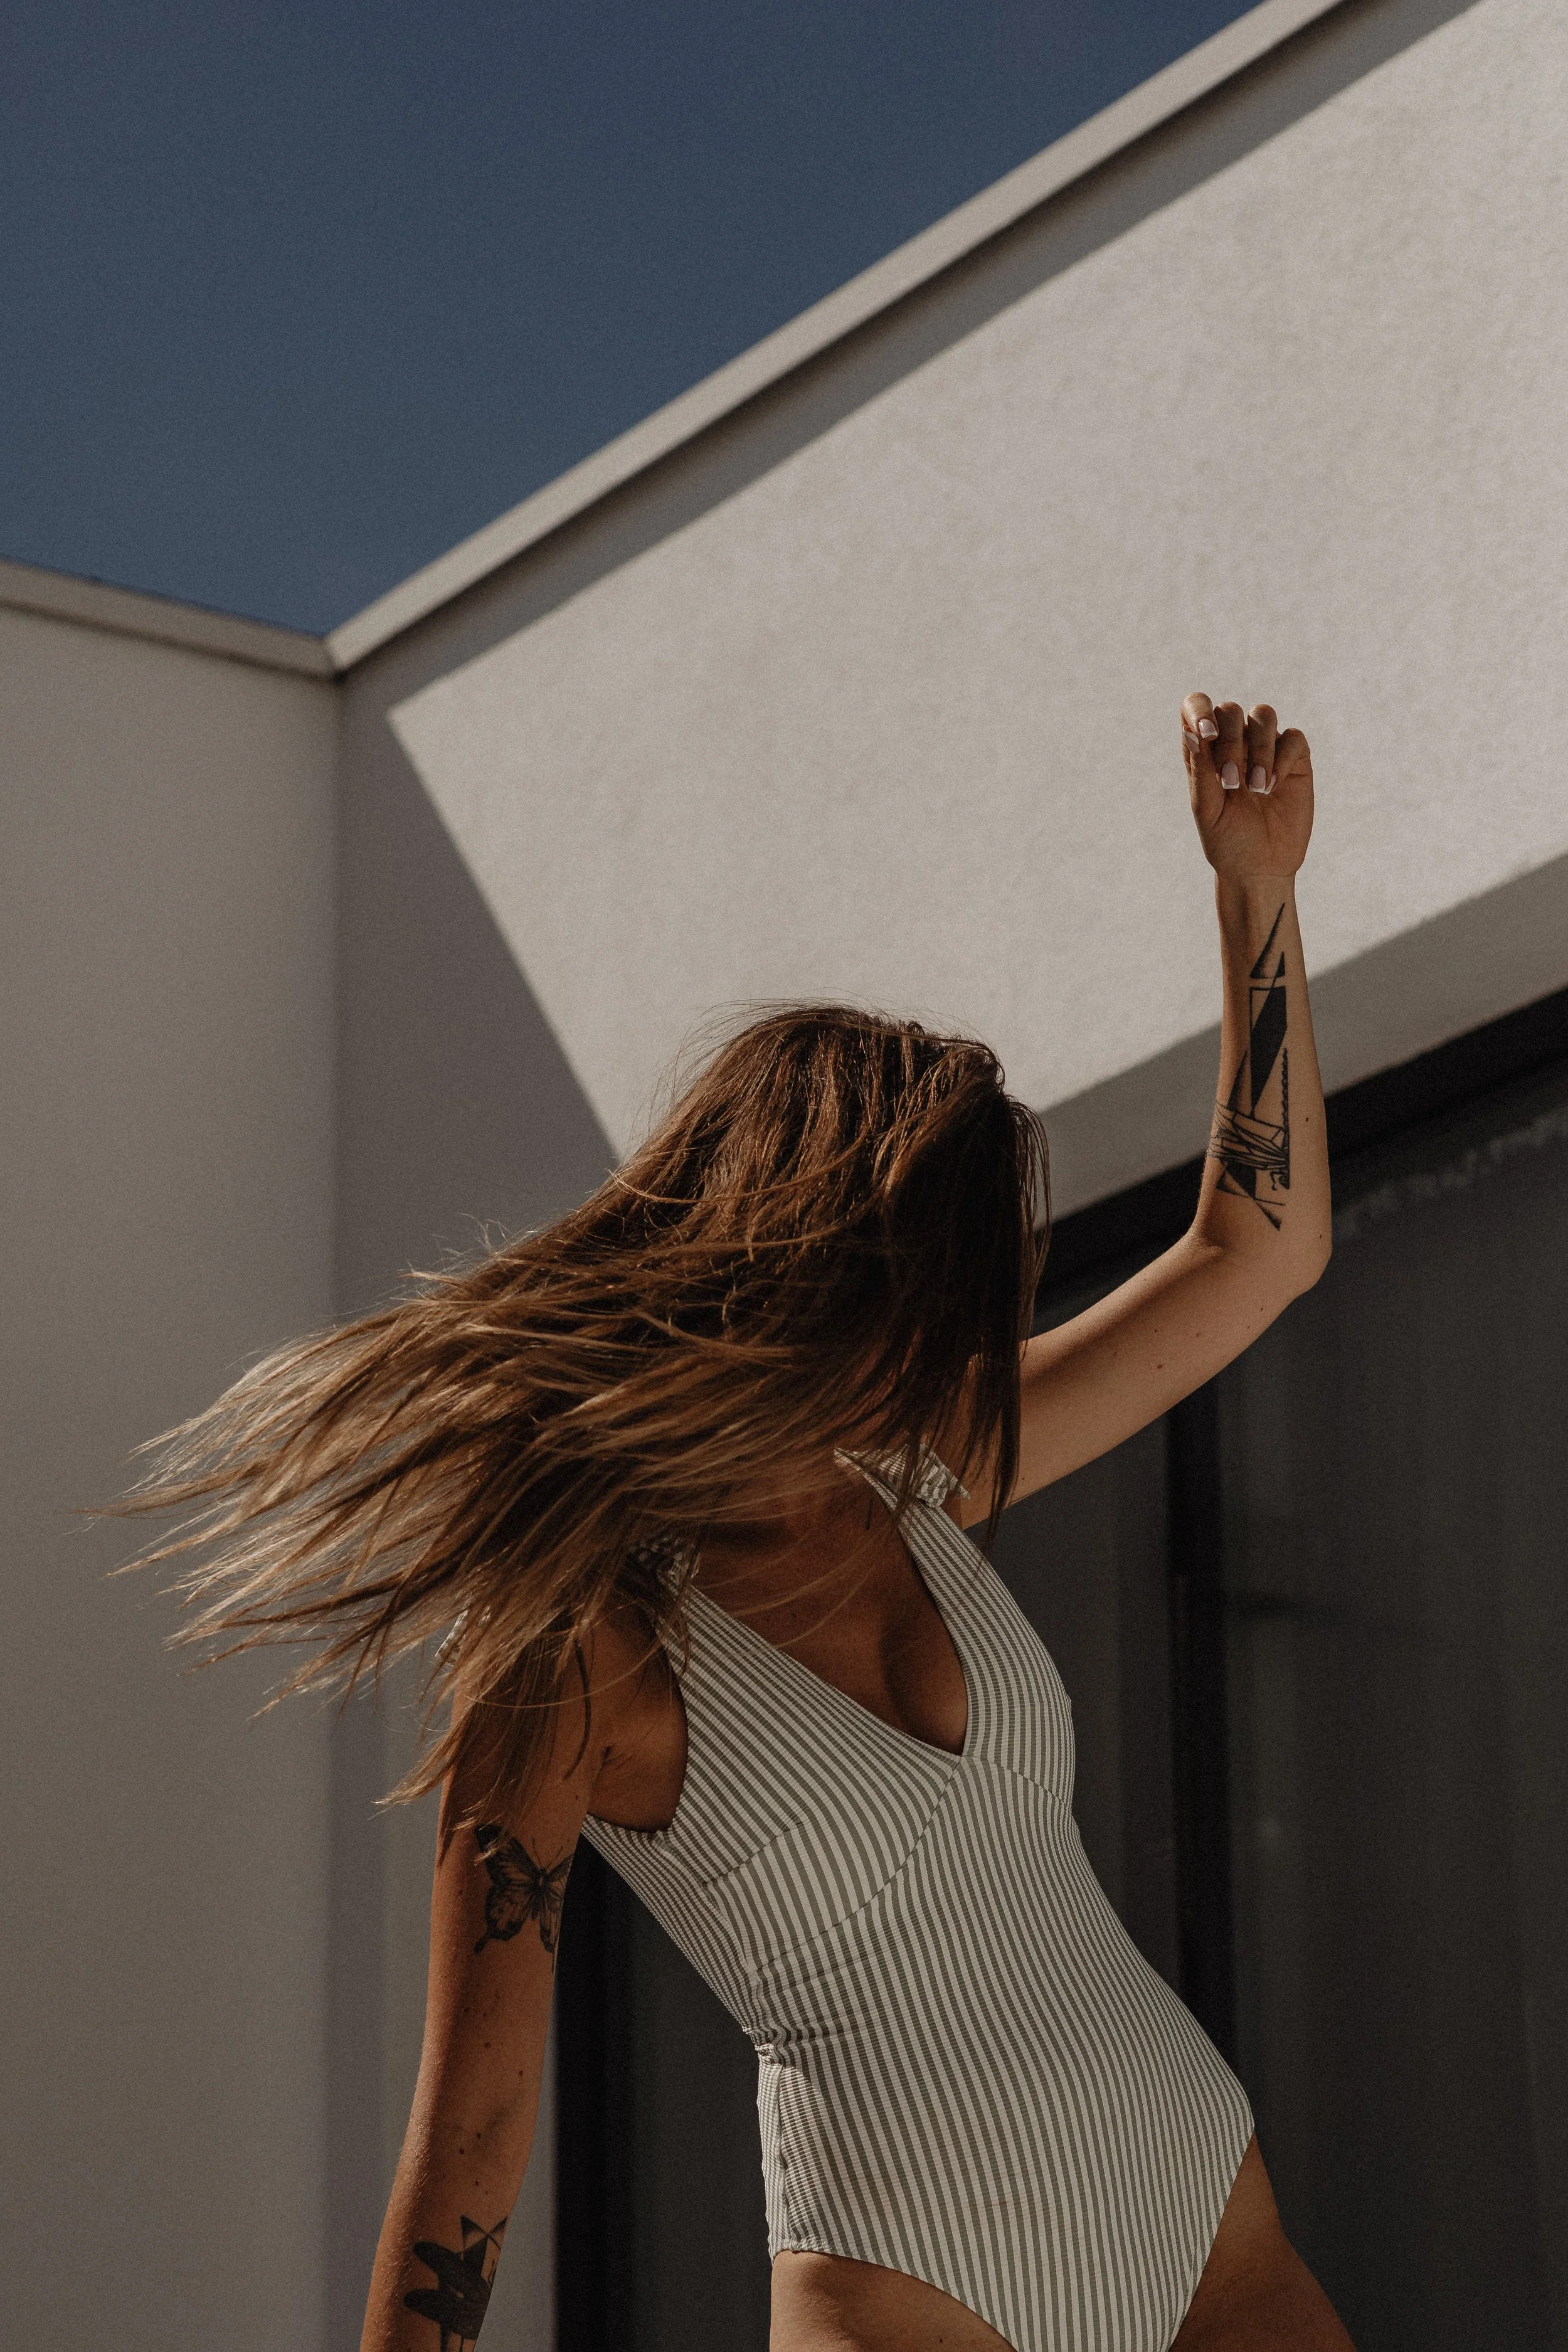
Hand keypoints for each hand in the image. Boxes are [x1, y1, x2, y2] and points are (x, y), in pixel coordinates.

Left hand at [1181, 694, 1312, 883]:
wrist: (1260, 868)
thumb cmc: (1227, 840)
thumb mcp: (1206, 809)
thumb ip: (1200, 770)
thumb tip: (1191, 732)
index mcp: (1204, 750)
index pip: (1196, 707)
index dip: (1199, 709)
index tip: (1207, 734)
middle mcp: (1234, 742)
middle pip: (1230, 711)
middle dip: (1230, 744)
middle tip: (1231, 782)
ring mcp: (1265, 747)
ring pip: (1263, 715)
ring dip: (1258, 750)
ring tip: (1256, 789)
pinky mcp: (1294, 758)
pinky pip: (1292, 737)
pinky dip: (1282, 758)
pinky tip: (1274, 787)